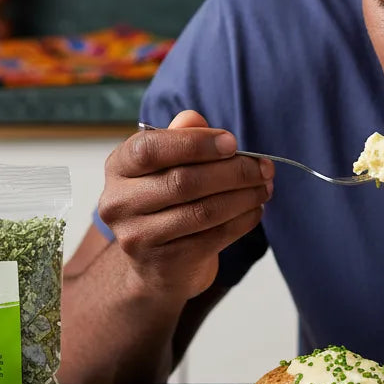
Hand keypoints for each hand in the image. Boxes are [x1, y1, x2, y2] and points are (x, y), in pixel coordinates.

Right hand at [97, 110, 272, 302]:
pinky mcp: (166, 263)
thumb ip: (180, 138)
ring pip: (203, 211)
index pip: (151, 149)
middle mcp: (119, 203)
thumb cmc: (165, 202)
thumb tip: (194, 118)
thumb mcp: (166, 166)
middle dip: (233, 171)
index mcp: (118, 168)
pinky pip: (215, 237)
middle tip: (264, 167)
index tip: (232, 143)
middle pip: (183, 181)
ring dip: (244, 196)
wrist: (155, 266)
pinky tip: (255, 210)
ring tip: (264, 187)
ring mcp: (139, 237)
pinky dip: (243, 220)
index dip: (195, 143)